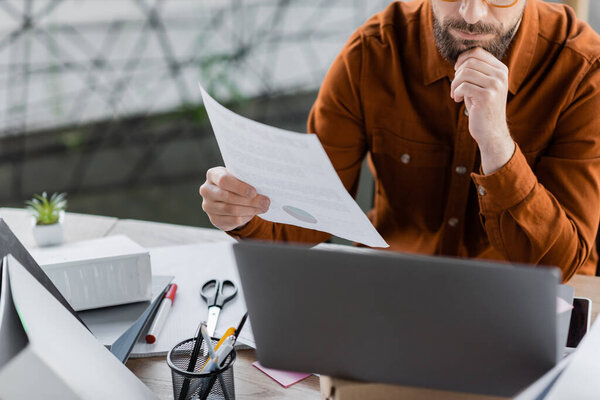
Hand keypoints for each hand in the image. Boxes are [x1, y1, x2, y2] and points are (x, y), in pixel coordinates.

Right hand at [199, 167, 269, 231]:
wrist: (228, 198)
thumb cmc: (237, 184)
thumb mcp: (239, 178)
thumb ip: (247, 180)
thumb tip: (264, 190)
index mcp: (213, 175)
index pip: (224, 180)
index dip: (240, 187)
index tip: (254, 192)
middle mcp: (206, 190)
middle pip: (229, 197)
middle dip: (250, 200)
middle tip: (265, 202)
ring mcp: (208, 206)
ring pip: (232, 210)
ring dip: (250, 209)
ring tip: (263, 207)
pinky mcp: (214, 219)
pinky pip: (232, 220)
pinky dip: (246, 217)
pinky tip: (253, 213)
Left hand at [451, 47, 514, 173]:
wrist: (491, 131)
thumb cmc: (482, 107)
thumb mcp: (481, 85)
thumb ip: (475, 71)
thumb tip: (459, 59)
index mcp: (501, 69)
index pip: (477, 52)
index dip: (462, 59)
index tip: (456, 71)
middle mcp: (500, 75)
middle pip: (469, 61)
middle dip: (457, 74)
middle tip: (455, 87)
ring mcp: (495, 85)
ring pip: (464, 73)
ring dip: (454, 84)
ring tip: (455, 94)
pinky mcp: (487, 96)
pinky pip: (463, 86)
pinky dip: (456, 93)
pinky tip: (457, 100)